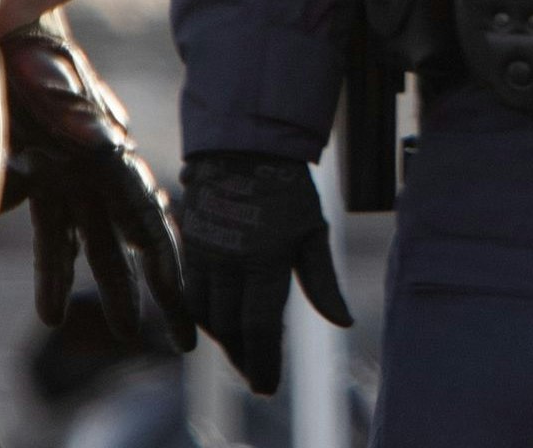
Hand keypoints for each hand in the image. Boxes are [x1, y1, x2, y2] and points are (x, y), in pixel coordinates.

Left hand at [2, 27, 193, 351]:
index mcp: (106, 144)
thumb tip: (110, 139)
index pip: (143, 209)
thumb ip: (74, 104)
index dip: (164, 255)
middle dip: (158, 288)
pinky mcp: (40, 176)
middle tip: (179, 339)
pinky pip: (55, 233)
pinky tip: (51, 314)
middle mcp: (97, 165)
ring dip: (109, 286)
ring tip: (122, 331)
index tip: (179, 297)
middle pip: (133, 236)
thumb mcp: (47, 68)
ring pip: (96, 242)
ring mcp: (70, 173)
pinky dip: (56, 272)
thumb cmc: (24, 43)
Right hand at [179, 150, 351, 394]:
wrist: (242, 145)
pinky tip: (219, 323)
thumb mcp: (312, 232)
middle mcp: (228, 261)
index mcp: (263, 260)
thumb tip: (344, 322)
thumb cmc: (286, 188)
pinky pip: (191, 294)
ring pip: (206, 315)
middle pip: (230, 328)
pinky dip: (204, 316)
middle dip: (244, 357)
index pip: (260, 326)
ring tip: (243, 353)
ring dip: (223, 339)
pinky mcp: (188, 246)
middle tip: (258, 375)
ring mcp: (204, 254)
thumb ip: (323, 281)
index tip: (268, 387)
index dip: (264, 362)